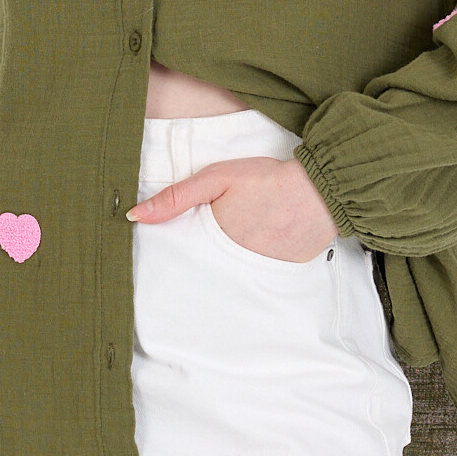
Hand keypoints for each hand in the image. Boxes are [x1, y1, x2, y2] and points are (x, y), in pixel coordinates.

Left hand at [126, 155, 339, 262]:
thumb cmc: (266, 179)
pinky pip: (259, 276)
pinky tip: (261, 246)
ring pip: (233, 276)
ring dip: (227, 267)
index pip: (183, 262)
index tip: (171, 253)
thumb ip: (176, 197)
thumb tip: (134, 215)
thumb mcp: (217, 178)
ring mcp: (260, 274)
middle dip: (202, 264)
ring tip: (237, 244)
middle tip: (209, 246)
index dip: (178, 255)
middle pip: (207, 273)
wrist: (321, 188)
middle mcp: (235, 267)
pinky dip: (254, 266)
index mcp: (214, 245)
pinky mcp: (282, 275)